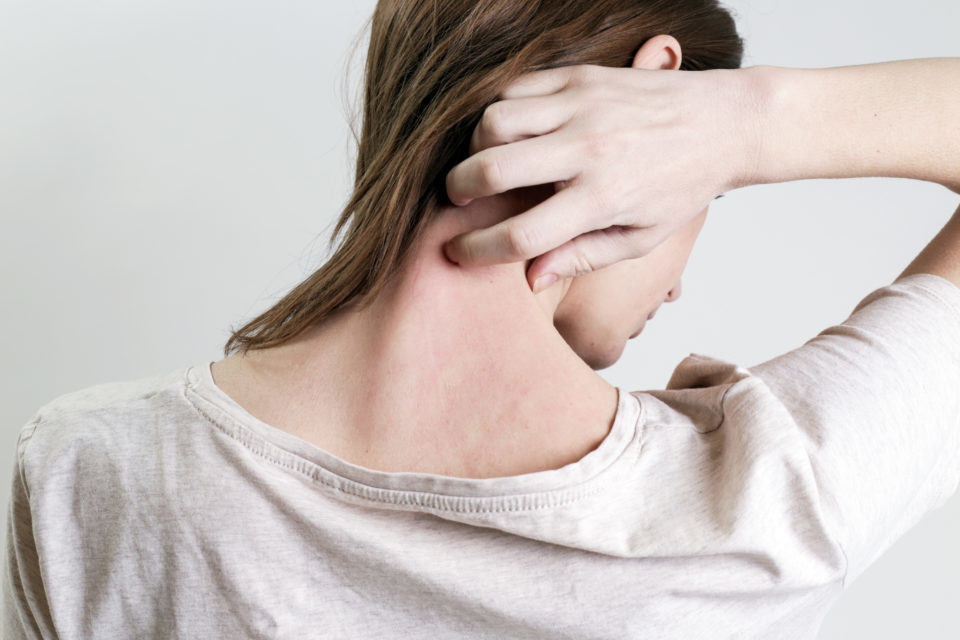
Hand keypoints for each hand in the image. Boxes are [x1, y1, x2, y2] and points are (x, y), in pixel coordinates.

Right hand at [443, 63, 762, 290]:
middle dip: (458, 192)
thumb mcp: (641, 238)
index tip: (458, 252)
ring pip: (493, 121)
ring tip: (486, 163)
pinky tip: (509, 133)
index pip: (521, 235)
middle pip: (493, 171)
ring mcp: (583, 105)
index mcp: (604, 199)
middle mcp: (589, 149)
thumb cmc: (682, 186)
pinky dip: (499, 112)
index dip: (477, 250)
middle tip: (458, 200)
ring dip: (476, 147)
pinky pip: (514, 88)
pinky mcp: (581, 75)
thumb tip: (530, 278)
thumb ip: (582, 258)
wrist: (724, 122)